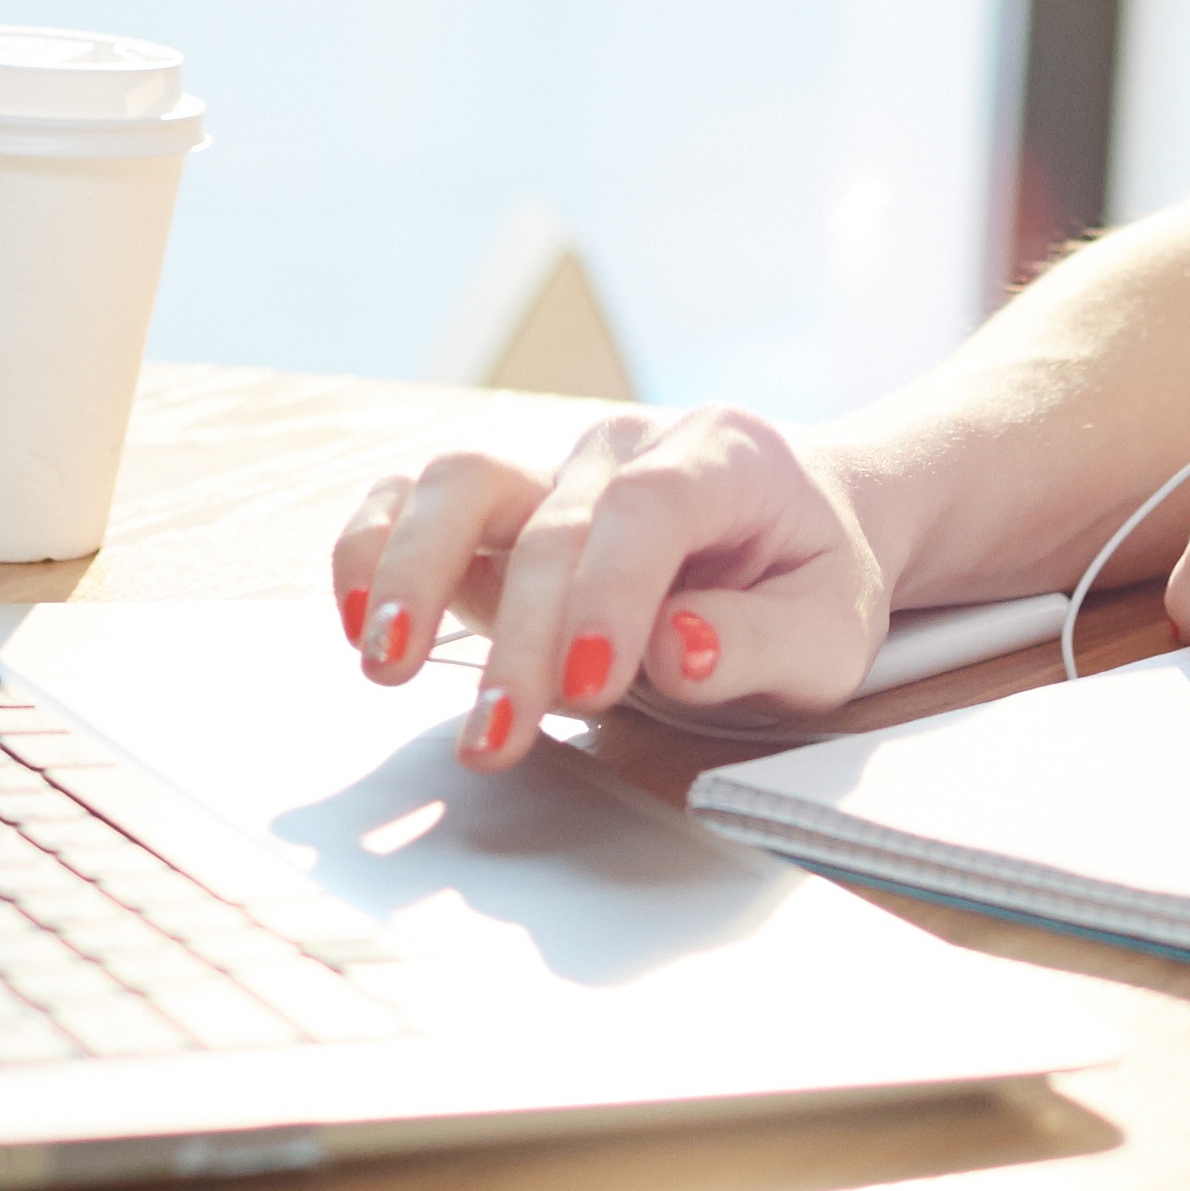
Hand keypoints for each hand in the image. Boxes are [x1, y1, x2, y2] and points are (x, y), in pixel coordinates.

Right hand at [326, 405, 893, 769]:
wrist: (801, 525)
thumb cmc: (812, 582)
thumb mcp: (830, 630)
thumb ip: (762, 642)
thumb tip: (675, 647)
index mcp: (722, 458)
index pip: (649, 509)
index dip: (610, 591)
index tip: (590, 683)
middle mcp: (624, 449)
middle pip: (550, 521)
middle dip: (518, 639)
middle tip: (497, 741)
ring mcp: (553, 469)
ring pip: (460, 482)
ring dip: (415, 572)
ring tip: (388, 664)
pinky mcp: (502, 510)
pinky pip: (414, 499)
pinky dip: (374, 547)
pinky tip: (359, 620)